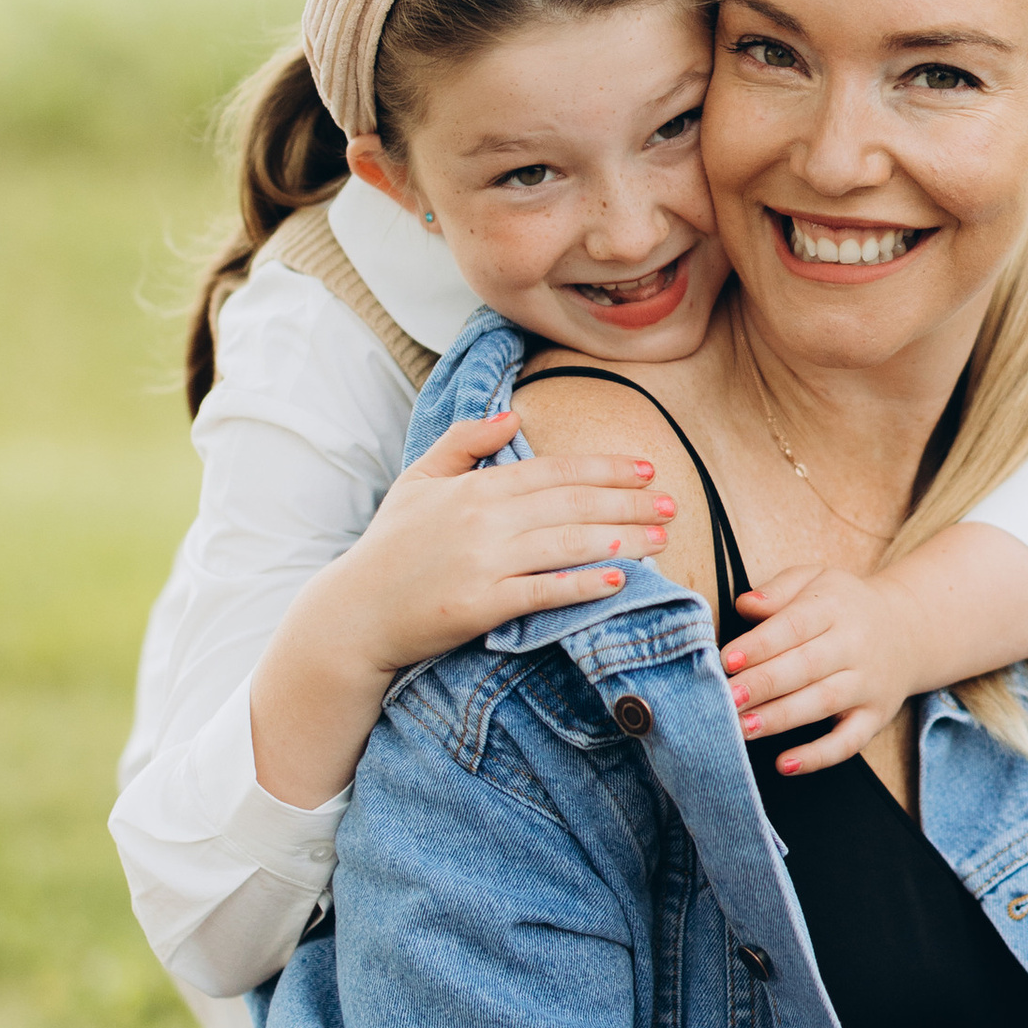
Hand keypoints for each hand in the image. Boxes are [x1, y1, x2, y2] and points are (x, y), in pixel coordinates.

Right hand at [337, 411, 674, 672]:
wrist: (354, 613)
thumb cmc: (389, 548)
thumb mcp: (418, 479)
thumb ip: (464, 443)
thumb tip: (511, 414)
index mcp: (475, 488)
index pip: (554, 470)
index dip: (604, 468)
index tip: (645, 468)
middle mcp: (485, 520)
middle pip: (573, 504)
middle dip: (628, 502)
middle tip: (672, 504)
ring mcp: (484, 563)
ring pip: (568, 543)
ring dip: (621, 539)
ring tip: (660, 539)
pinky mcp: (482, 605)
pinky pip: (545, 591)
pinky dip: (583, 584)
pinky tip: (618, 580)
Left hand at [719, 564, 915, 769]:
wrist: (908, 630)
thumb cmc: (844, 606)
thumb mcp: (814, 580)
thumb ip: (777, 590)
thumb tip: (745, 604)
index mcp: (834, 607)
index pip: (795, 625)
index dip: (760, 644)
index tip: (727, 660)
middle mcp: (855, 646)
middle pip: (806, 666)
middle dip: (763, 684)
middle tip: (726, 699)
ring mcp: (867, 684)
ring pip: (823, 703)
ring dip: (780, 718)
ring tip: (742, 727)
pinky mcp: (875, 716)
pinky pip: (849, 741)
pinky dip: (818, 756)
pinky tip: (785, 764)